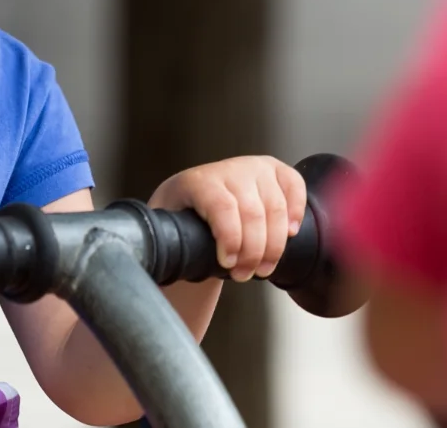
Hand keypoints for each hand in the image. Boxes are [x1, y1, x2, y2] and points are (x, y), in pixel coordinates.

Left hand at [149, 156, 307, 282]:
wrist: (196, 200)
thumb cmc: (182, 220)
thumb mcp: (168, 231)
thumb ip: (164, 248)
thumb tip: (150, 278)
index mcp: (198, 182)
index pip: (221, 207)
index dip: (230, 239)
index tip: (229, 264)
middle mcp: (229, 170)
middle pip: (253, 213)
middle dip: (253, 252)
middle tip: (245, 275)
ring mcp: (255, 167)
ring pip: (276, 207)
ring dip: (274, 245)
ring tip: (263, 268)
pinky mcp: (276, 170)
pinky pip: (295, 188)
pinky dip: (296, 213)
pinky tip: (288, 234)